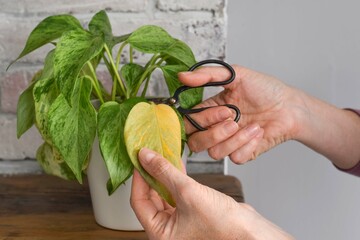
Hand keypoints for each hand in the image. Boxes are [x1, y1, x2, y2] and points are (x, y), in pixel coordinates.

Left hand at [130, 148, 292, 239]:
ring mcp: (180, 221)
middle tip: (150, 154)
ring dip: (164, 174)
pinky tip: (176, 163)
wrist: (250, 230)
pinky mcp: (191, 212)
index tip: (139, 159)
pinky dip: (176, 178)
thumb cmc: (223, 225)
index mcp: (160, 233)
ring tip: (162, 154)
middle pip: (151, 197)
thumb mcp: (188, 193)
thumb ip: (165, 173)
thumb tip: (145, 157)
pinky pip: (177, 193)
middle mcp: (168, 229)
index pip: (139, 202)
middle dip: (151, 174)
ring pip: (164, 193)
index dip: (139, 178)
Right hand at [178, 66, 300, 163]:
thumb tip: (182, 76)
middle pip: (195, 143)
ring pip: (214, 153)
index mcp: (209, 110)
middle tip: (234, 118)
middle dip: (215, 133)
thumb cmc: (265, 89)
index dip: (201, 120)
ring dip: (235, 139)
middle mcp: (215, 128)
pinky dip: (248, 145)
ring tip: (252, 125)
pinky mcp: (242, 154)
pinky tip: (258, 133)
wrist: (290, 107)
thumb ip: (208, 75)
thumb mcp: (236, 75)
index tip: (224, 109)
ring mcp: (228, 143)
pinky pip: (235, 158)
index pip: (189, 123)